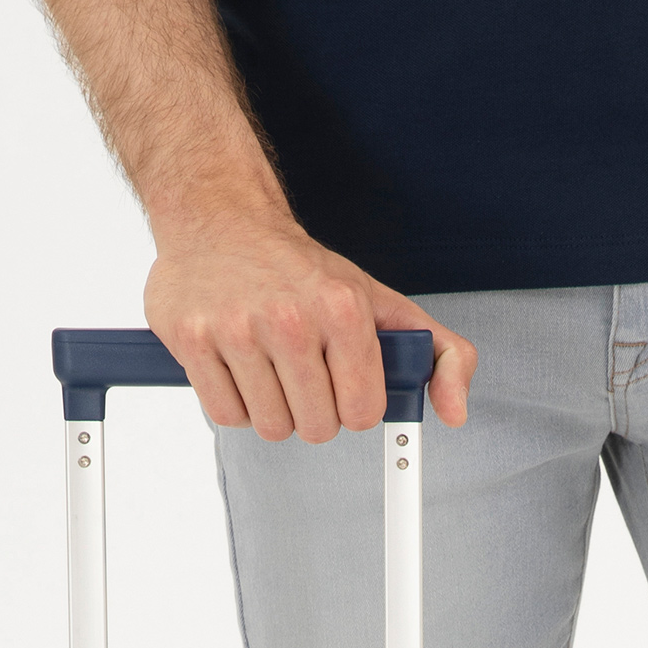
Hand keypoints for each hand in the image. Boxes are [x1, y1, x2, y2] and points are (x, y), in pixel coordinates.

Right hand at [145, 206, 475, 440]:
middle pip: (315, 429)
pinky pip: (225, 416)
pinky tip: (239, 366)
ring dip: (272, 409)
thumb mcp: (382, 302)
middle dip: (313, 411)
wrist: (221, 218)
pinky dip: (234, 404)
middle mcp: (290, 318)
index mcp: (342, 309)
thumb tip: (455, 411)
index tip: (343, 382)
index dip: (354, 406)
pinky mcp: (192, 340)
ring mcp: (236, 329)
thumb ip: (440, 353)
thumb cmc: (302, 272)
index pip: (363, 413)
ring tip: (269, 365)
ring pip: (270, 428)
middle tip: (303, 372)